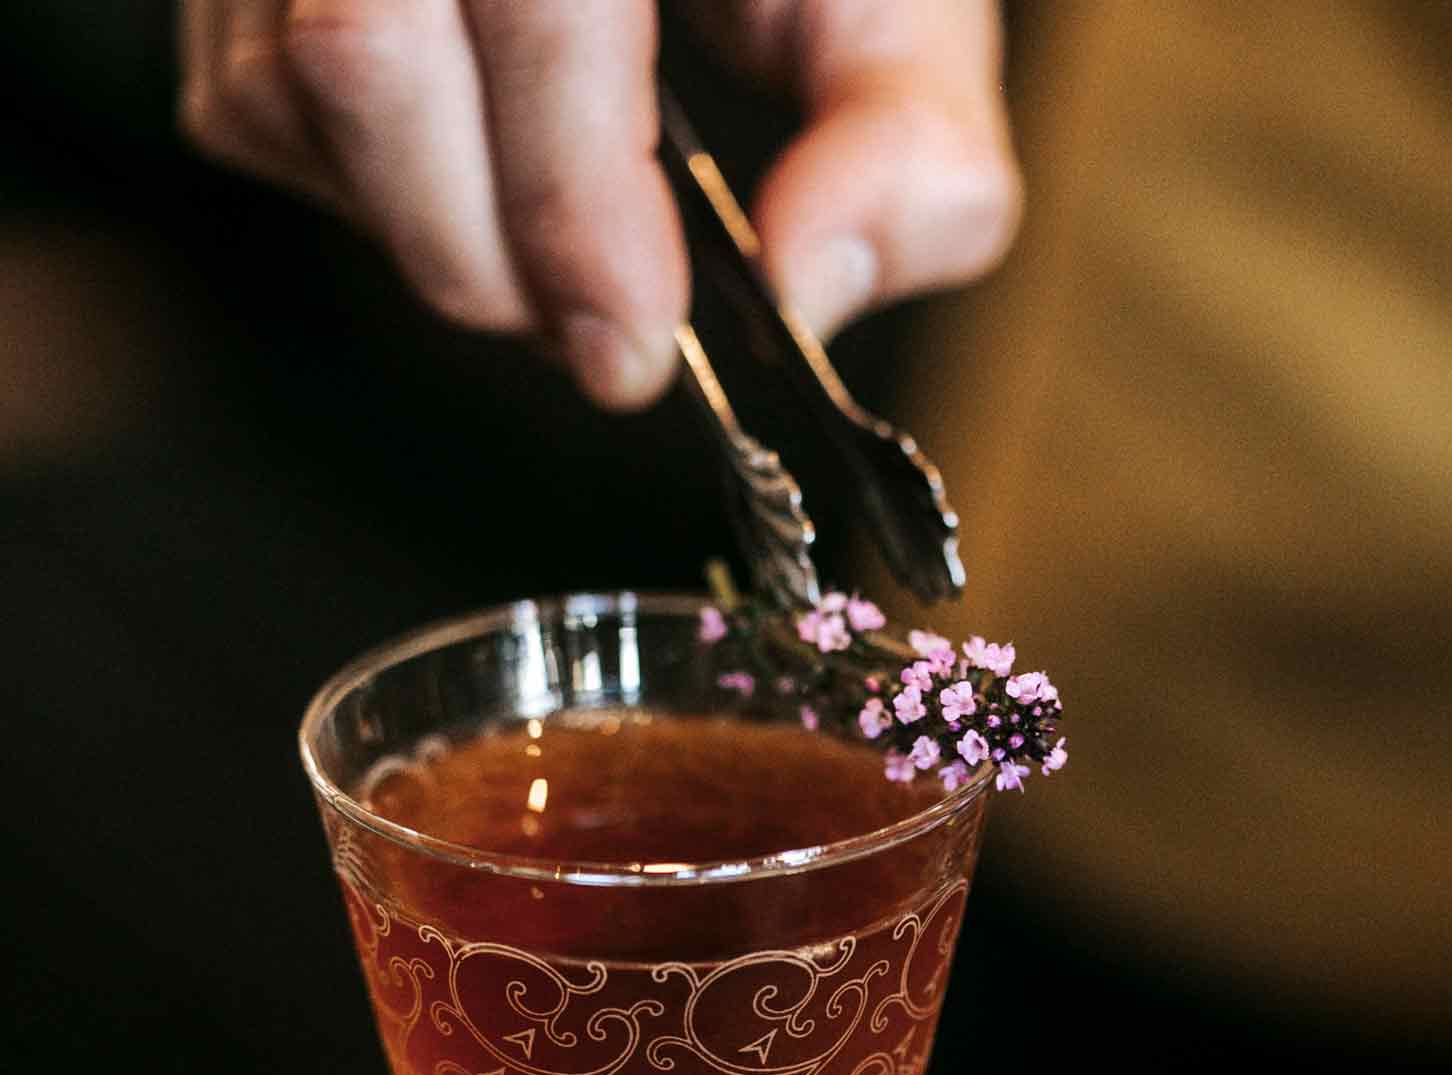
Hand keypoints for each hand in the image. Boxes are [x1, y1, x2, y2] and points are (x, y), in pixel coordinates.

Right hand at [179, 0, 1020, 408]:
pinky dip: (363, 189)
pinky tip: (468, 169)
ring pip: (280, 91)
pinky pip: (244, 103)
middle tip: (601, 329)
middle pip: (365, 50)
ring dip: (427, 230)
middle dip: (493, 255)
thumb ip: (905, 131)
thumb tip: (810, 282)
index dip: (573, 199)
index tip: (633, 347)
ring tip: (549, 240)